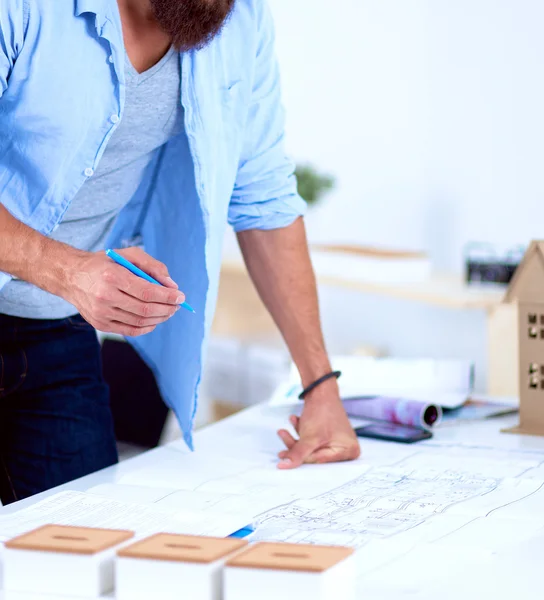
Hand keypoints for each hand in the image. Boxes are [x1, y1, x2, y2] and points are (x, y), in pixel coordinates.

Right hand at [62, 247, 184, 335]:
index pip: (146, 291)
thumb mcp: (127, 255)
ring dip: (160, 318)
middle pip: (145, 309)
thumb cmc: (105, 263)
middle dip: (167, 308)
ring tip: (169, 311)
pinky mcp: (100, 324)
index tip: (181, 296)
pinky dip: (147, 327)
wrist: (71, 276)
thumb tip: (173, 286)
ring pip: (139, 322)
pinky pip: (130, 330)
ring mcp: (100, 313)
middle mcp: (104, 296)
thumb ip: (153, 267)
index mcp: (111, 276)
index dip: (167, 296)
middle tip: (177, 305)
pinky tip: (155, 320)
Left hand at [276, 382, 360, 468]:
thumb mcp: (309, 437)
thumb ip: (297, 454)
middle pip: (315, 455)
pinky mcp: (330, 434)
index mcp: (350, 451)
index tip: (285, 456)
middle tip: (283, 442)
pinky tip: (295, 422)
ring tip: (284, 431)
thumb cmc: (323, 410)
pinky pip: (313, 439)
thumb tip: (285, 465)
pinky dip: (302, 432)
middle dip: (297, 446)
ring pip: (311, 447)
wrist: (320, 390)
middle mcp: (347, 447)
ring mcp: (338, 440)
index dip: (301, 458)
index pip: (320, 461)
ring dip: (297, 438)